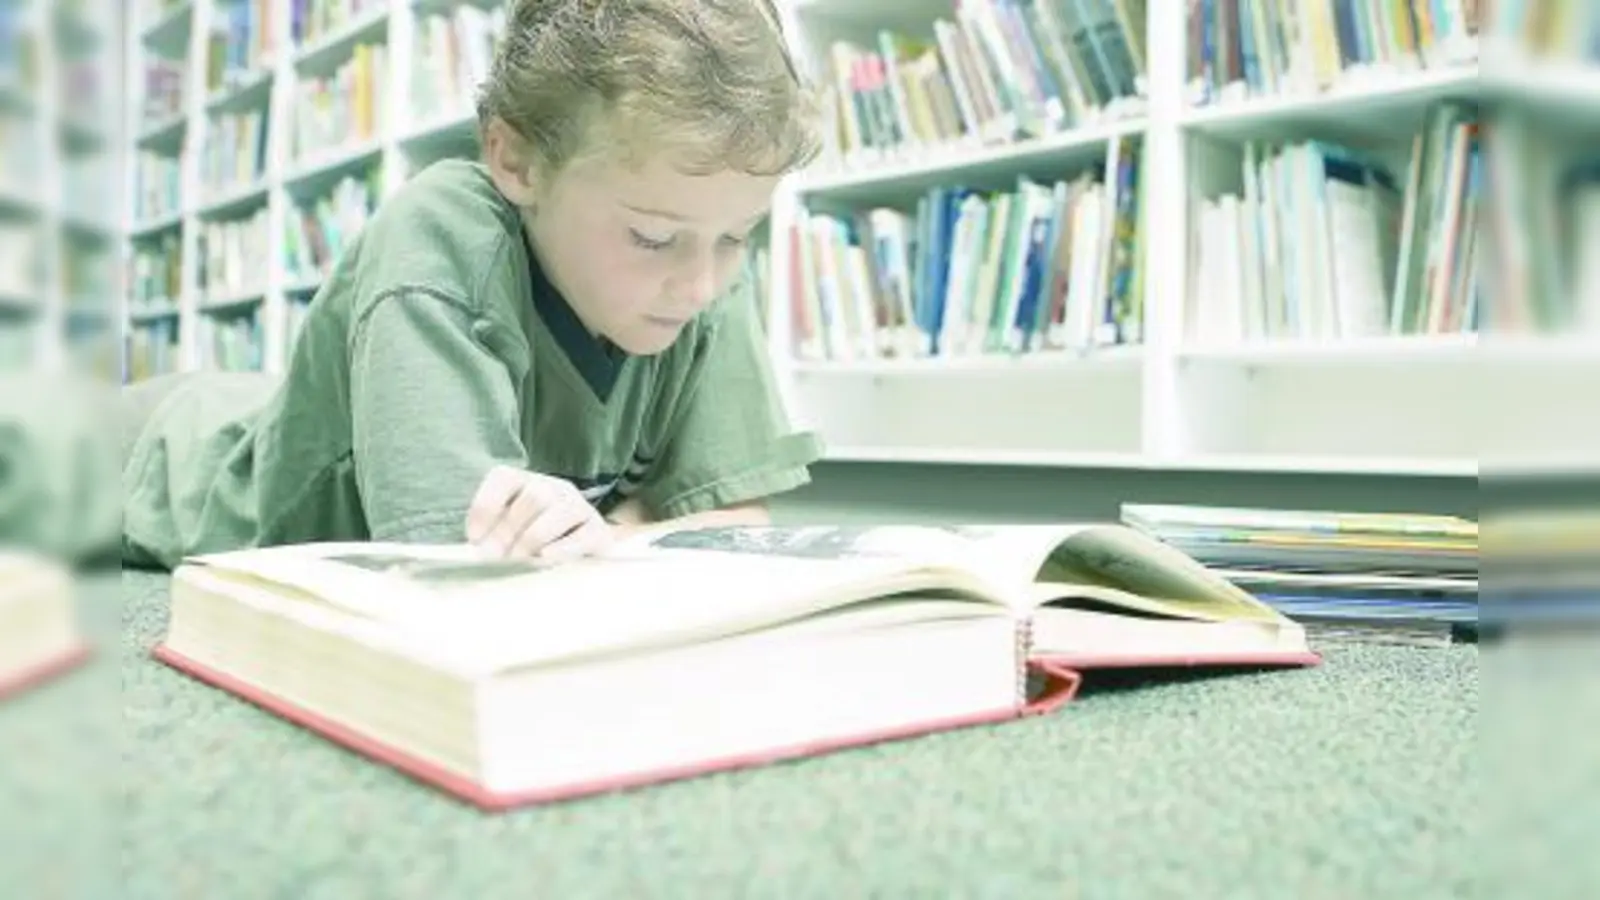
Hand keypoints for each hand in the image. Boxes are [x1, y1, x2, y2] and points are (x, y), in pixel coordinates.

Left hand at [464, 465, 613, 559]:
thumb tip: (480, 551)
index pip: (504, 478)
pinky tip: (545, 558)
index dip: (485, 507)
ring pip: (557, 510)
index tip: (474, 539)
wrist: (582, 548)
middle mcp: (554, 487)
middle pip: (533, 496)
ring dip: (532, 538)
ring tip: (518, 561)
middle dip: (509, 529)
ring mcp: (579, 506)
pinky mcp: (598, 530)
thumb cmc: (534, 541)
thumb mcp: (509, 531)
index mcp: (525, 482)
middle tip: (494, 557)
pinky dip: (562, 548)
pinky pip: (582, 535)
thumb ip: (492, 535)